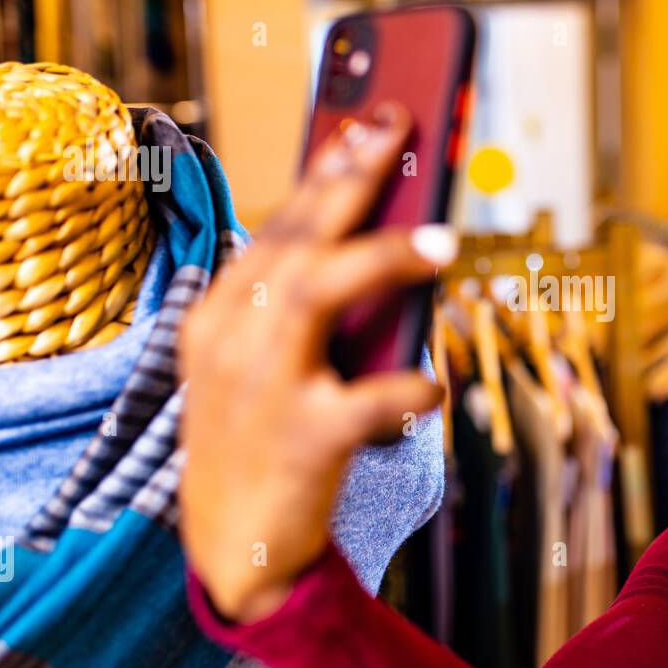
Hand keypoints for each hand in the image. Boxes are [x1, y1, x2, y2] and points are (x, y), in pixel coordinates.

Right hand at [176, 101, 453, 623]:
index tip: (368, 118)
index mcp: (222, 314)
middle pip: (297, 238)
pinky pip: (360, 403)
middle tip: (404, 131)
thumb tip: (399, 245)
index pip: (280, 222)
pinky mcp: (298, 441)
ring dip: (382, 259)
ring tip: (445, 240)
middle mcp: (232, 338)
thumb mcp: (271, 364)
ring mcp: (260, 388)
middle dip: (352, 176)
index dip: (328, 166)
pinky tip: (434, 385)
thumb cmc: (266, 439)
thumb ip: (313, 309)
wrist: (233, 548)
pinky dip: (403, 389)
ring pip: (316, 295)